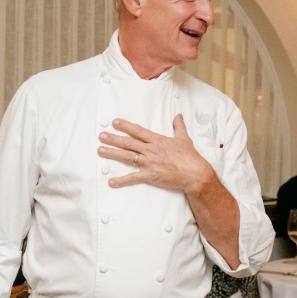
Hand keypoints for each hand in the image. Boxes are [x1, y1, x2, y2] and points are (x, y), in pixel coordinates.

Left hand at [98, 115, 214, 193]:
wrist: (196, 173)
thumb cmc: (191, 158)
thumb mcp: (184, 139)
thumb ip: (179, 126)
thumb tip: (178, 116)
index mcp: (158, 140)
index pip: (138, 131)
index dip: (125, 126)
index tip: (115, 122)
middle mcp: (151, 150)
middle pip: (128, 142)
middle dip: (113, 138)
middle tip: (101, 136)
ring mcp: (150, 162)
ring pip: (127, 157)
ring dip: (112, 154)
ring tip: (100, 151)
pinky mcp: (150, 175)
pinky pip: (133, 178)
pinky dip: (121, 180)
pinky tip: (111, 182)